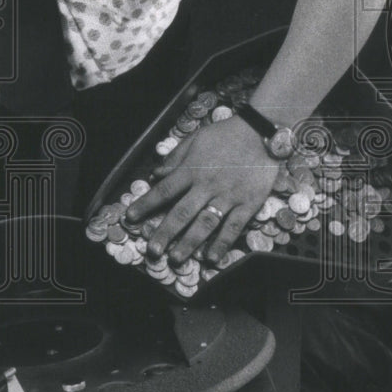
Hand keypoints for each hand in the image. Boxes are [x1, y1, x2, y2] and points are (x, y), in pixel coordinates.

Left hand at [124, 116, 280, 264]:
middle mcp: (207, 185)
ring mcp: (228, 196)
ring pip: (205, 223)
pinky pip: (234, 226)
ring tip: (176, 259)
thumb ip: (175, 158)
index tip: (130, 217)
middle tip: (153, 250)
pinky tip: (212, 258)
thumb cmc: (224, 135)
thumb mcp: (195, 140)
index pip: (164, 190)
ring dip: (189, 243)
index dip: (145, 204)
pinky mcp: (248, 203)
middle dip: (165, 232)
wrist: (261, 132)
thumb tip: (155, 174)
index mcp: (191, 169)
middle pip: (181, 212)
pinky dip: (223, 243)